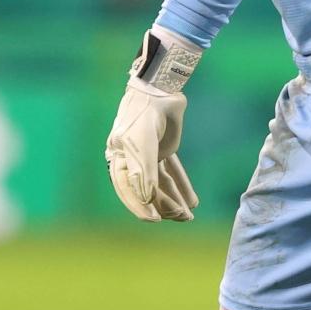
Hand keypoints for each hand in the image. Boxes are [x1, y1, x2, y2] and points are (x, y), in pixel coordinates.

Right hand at [105, 26, 201, 221]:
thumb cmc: (144, 115)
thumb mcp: (142, 143)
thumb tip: (147, 201)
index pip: (128, 191)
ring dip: (174, 200)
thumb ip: (144, 172)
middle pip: (148, 190)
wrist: (160, 90)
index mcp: (119, 160)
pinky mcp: (164, 150)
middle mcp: (133, 161)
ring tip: (188, 215)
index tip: (155, 219)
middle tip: (181, 217)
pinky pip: (173, 172)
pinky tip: (191, 201)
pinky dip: (181, 185)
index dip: (141, 207)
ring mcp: (149, 156)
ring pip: (161, 184)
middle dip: (164, 205)